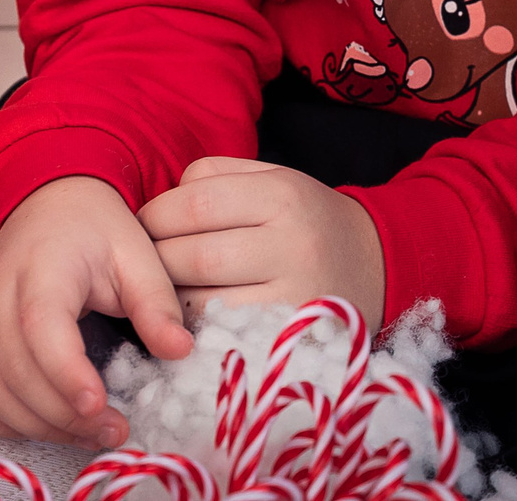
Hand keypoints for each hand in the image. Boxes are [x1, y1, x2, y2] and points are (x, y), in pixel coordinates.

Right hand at [0, 176, 194, 447]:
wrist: (48, 204)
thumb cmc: (95, 232)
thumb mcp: (137, 255)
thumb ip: (156, 304)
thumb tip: (180, 352)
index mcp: (41, 267)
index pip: (39, 327)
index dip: (65, 374)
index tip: (100, 406)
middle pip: (15, 371)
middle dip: (65, 415)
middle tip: (115, 430)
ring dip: (39, 427)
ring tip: (88, 432)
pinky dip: (1, 422)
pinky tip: (43, 425)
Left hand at [137, 158, 385, 328]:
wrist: (376, 264)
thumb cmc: (306, 218)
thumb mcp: (272, 178)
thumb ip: (214, 177)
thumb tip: (157, 203)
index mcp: (282, 194)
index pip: (194, 204)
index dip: (154, 217)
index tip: (141, 227)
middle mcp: (292, 244)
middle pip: (193, 256)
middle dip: (154, 261)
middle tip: (140, 263)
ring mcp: (294, 296)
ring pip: (201, 300)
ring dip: (168, 297)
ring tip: (161, 289)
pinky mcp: (290, 338)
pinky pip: (222, 334)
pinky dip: (195, 326)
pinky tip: (188, 316)